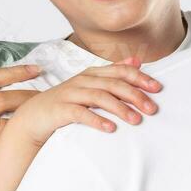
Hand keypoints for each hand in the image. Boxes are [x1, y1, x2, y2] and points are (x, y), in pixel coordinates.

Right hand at [7, 58, 162, 147]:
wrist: (33, 117)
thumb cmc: (66, 103)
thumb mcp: (90, 85)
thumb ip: (112, 73)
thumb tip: (136, 61)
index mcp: (92, 74)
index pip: (120, 71)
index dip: (140, 78)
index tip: (157, 88)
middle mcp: (82, 80)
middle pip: (113, 84)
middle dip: (135, 95)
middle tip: (152, 109)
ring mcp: (70, 94)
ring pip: (99, 97)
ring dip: (120, 108)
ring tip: (136, 120)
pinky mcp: (60, 110)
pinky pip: (81, 114)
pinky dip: (97, 120)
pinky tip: (110, 128)